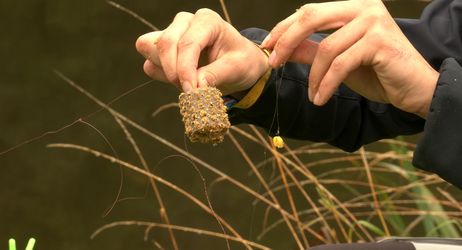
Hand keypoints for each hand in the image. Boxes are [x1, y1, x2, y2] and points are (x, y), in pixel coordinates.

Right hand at [135, 9, 268, 95]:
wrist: (240, 63)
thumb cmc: (241, 61)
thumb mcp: (237, 68)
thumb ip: (216, 75)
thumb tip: (196, 87)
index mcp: (207, 21)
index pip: (187, 43)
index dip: (186, 70)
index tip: (191, 91)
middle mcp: (186, 22)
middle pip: (164, 43)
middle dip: (173, 71)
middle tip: (188, 90)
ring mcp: (172, 33)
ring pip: (149, 48)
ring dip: (164, 70)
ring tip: (187, 82)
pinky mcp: (163, 48)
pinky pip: (150, 61)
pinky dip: (161, 75)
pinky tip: (181, 80)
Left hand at [262, 0, 438, 117]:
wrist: (414, 89)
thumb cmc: (377, 73)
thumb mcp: (338, 61)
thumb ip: (311, 51)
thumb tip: (281, 49)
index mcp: (352, 7)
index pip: (309, 11)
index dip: (284, 28)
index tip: (267, 46)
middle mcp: (363, 7)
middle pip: (311, 18)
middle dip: (286, 41)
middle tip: (274, 63)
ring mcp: (373, 22)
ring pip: (326, 48)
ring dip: (313, 77)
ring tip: (312, 95)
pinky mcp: (379, 42)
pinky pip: (340, 65)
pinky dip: (325, 84)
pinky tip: (320, 99)